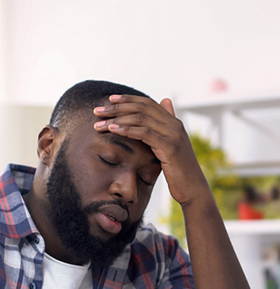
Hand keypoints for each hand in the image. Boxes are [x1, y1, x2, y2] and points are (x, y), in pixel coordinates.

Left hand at [93, 95, 209, 205]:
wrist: (192, 189)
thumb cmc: (178, 172)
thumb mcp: (168, 149)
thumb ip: (163, 131)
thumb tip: (164, 105)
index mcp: (173, 122)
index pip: (147, 103)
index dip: (128, 99)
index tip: (109, 99)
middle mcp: (174, 125)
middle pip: (141, 108)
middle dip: (117, 108)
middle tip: (97, 111)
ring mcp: (173, 135)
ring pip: (141, 118)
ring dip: (117, 119)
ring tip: (99, 123)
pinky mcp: (169, 147)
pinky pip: (144, 133)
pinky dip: (127, 130)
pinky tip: (112, 130)